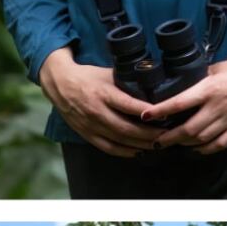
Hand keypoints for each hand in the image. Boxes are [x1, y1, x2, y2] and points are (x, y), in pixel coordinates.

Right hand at [39, 47, 169, 158]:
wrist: (59, 84)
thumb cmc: (87, 76)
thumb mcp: (107, 73)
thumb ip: (126, 80)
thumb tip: (151, 83)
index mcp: (103, 93)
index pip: (129, 105)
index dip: (147, 112)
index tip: (165, 116)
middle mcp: (97, 111)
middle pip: (126, 128)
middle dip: (149, 134)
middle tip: (167, 136)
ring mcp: (91, 125)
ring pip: (119, 140)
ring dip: (140, 145)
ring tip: (157, 145)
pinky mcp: (87, 134)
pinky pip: (108, 147)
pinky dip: (124, 152)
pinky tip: (138, 152)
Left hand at [158, 34, 226, 152]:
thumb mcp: (218, 67)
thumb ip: (201, 77)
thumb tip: (185, 83)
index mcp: (210, 88)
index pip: (179, 103)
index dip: (160, 111)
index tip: (145, 115)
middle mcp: (218, 107)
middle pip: (188, 129)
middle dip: (169, 137)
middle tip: (156, 140)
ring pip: (201, 139)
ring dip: (184, 144)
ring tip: (172, 143)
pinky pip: (219, 144)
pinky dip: (205, 149)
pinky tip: (196, 149)